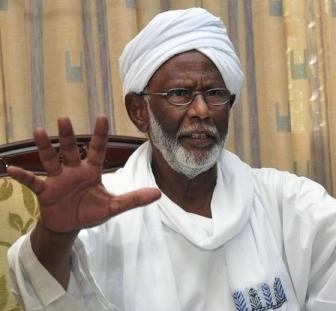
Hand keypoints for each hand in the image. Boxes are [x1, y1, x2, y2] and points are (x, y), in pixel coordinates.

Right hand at [7, 116, 160, 232]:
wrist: (69, 226)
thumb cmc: (91, 211)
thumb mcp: (113, 207)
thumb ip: (133, 199)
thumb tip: (158, 194)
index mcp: (91, 171)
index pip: (97, 149)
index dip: (99, 134)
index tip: (102, 116)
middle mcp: (73, 170)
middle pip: (70, 150)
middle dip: (67, 135)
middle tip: (64, 118)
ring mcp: (57, 179)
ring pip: (51, 160)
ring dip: (45, 147)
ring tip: (39, 131)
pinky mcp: (44, 191)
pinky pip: (33, 181)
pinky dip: (24, 176)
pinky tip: (12, 169)